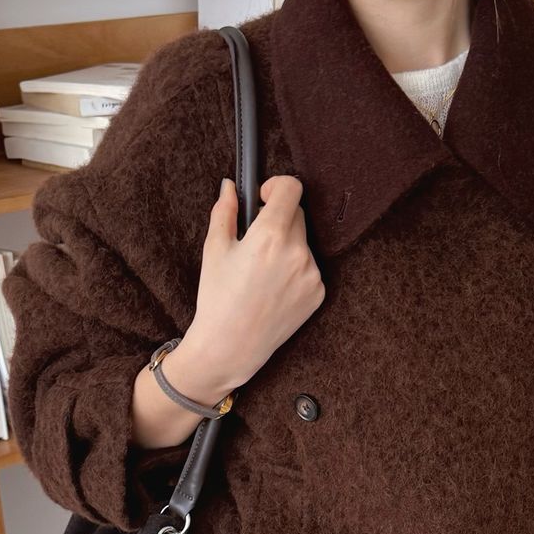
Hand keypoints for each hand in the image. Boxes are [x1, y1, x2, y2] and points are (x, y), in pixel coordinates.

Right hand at [172, 173, 325, 390]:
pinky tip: (273, 289)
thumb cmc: (217, 298)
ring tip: (262, 272)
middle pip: (297, 214)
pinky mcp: (318, 293)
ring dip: (286, 245)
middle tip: (255, 241)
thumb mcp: (214, 249)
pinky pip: (309, 267)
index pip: (291, 188)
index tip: (264, 197)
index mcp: (271, 235)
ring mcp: (312, 274)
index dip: (276, 186)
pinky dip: (294, 269)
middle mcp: (298, 252)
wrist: (231, 346)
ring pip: (303, 242)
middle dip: (277, 218)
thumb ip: (224, 211)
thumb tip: (231, 186)